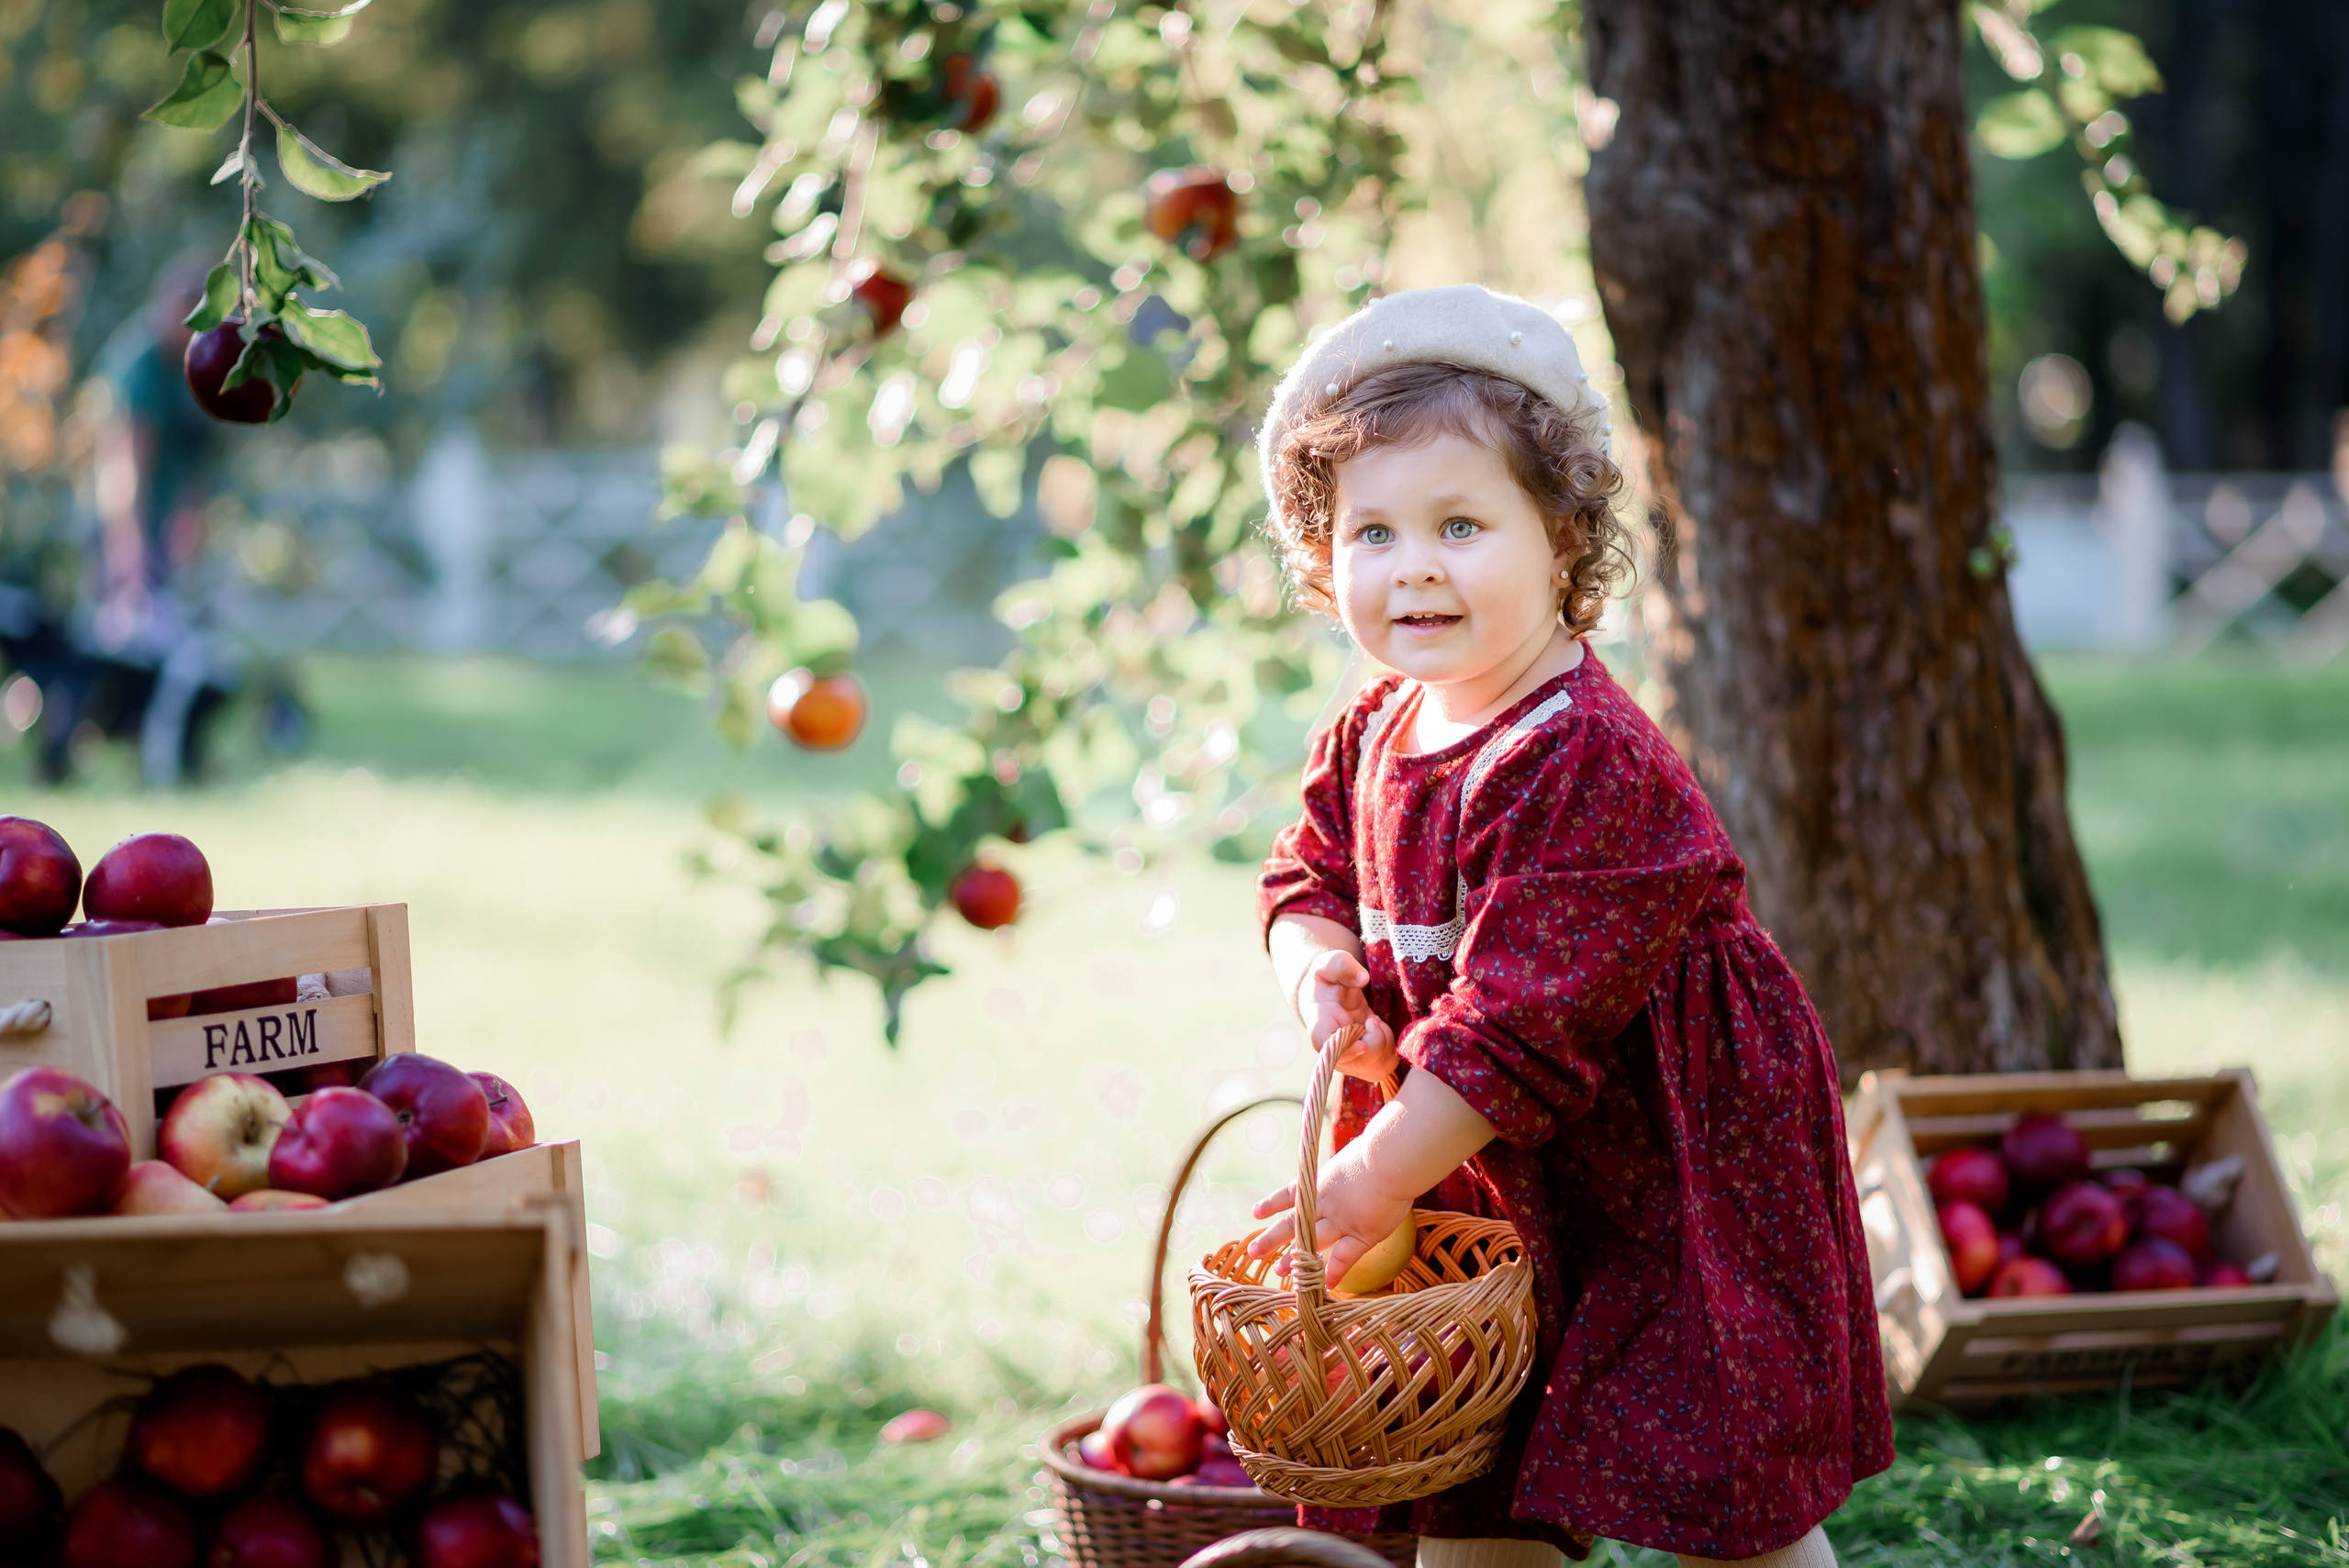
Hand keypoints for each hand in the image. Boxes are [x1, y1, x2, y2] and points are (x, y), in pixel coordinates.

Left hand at [1245, 1133, 1414, 1287]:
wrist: (1389, 1161)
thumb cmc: (1377, 1150)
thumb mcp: (1351, 1155)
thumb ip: (1345, 1168)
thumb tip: (1350, 1162)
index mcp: (1320, 1181)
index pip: (1289, 1194)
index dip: (1271, 1204)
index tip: (1255, 1213)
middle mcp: (1324, 1203)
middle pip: (1292, 1223)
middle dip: (1271, 1238)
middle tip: (1254, 1251)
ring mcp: (1340, 1221)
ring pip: (1310, 1243)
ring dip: (1293, 1259)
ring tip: (1278, 1272)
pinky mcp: (1361, 1234)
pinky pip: (1344, 1258)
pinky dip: (1334, 1272)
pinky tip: (1324, 1286)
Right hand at [1297, 950, 1397, 1081]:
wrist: (1325, 997)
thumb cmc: (1325, 981)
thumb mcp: (1328, 964)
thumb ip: (1341, 965)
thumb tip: (1362, 978)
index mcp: (1320, 1026)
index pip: (1328, 1048)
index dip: (1346, 1051)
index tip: (1363, 1044)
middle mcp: (1333, 1050)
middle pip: (1360, 1061)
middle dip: (1375, 1039)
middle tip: (1370, 1018)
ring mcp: (1349, 1060)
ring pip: (1376, 1067)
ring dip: (1384, 1043)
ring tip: (1373, 1023)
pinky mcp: (1364, 1062)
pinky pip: (1385, 1065)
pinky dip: (1389, 1048)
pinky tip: (1378, 1030)